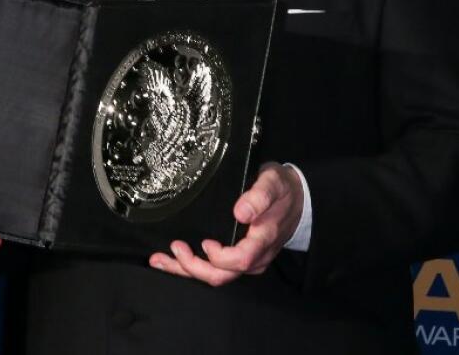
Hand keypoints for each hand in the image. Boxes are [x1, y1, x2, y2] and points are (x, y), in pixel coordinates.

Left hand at [147, 162, 303, 285]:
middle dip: (193, 267)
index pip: (240, 260)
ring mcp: (248, 259)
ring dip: (186, 269)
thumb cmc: (283, 189)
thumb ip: (259, 196)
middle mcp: (255, 255)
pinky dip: (192, 266)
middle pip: (222, 275)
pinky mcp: (240, 257)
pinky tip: (174, 260)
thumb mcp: (274, 183)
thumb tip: (241, 211)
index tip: (205, 242)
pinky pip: (216, 269)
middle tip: (173, 249)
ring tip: (161, 259)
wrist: (298, 198)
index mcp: (263, 239)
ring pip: (216, 276)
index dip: (220, 257)